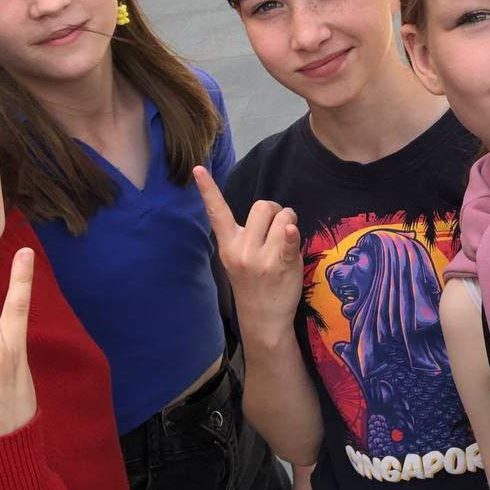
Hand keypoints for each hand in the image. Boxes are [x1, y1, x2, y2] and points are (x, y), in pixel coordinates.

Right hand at [197, 167, 302, 335]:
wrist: (263, 321)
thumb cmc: (253, 284)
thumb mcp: (238, 259)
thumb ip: (247, 234)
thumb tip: (268, 209)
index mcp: (228, 245)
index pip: (217, 213)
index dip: (207, 189)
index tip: (197, 168)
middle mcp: (241, 250)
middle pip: (262, 206)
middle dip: (276, 210)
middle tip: (279, 228)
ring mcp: (261, 259)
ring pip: (283, 217)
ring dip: (291, 223)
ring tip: (288, 241)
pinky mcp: (281, 266)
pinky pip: (289, 243)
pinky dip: (292, 235)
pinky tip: (292, 234)